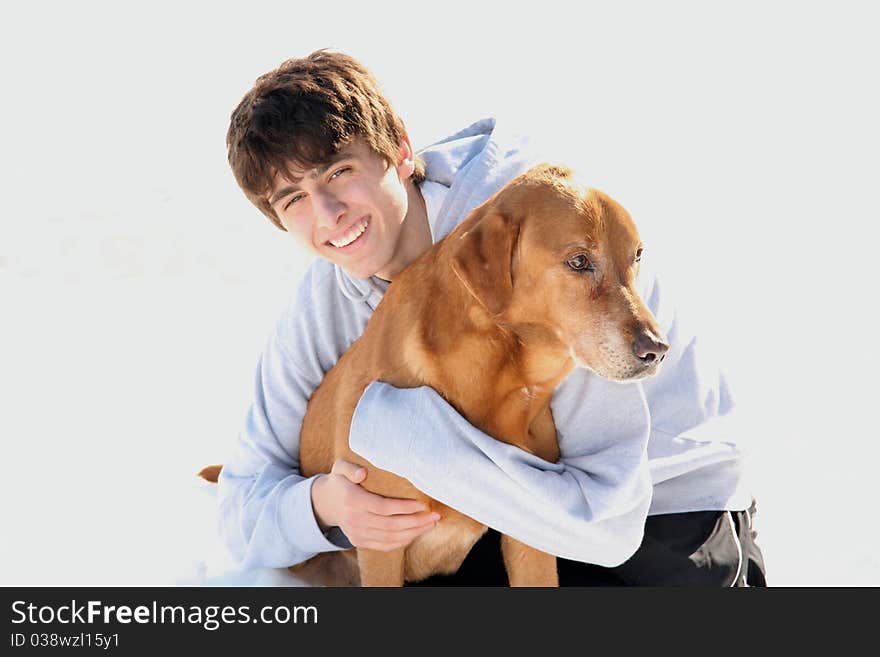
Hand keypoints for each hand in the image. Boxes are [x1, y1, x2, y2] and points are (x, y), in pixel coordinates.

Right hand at [310, 459, 439, 550]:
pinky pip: (385, 545)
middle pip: (391, 525)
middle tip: (434, 515)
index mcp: (352, 500)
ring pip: (390, 537)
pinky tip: (416, 533)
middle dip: (416, 521)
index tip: (422, 504)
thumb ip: (350, 468)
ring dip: (414, 532)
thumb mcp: (340, 468)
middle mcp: (354, 520)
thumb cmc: (340, 481)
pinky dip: (403, 541)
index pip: (383, 507)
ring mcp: (357, 534)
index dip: (404, 507)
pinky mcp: (360, 541)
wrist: (326, 503)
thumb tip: (362, 473)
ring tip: (430, 524)